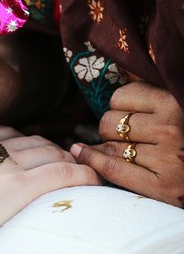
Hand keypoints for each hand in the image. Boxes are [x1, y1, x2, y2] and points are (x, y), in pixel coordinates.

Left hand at [70, 82, 183, 207]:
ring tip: (120, 149)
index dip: (117, 106)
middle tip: (124, 135)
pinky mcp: (162, 187)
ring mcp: (168, 159)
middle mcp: (172, 128)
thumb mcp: (173, 103)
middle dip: (110, 128)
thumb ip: (148, 89)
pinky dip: (92, 159)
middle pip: (110, 122)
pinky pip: (112, 167)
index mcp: (176, 102)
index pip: (120, 97)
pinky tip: (79, 152)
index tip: (124, 113)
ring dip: (106, 146)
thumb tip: (120, 66)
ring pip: (109, 145)